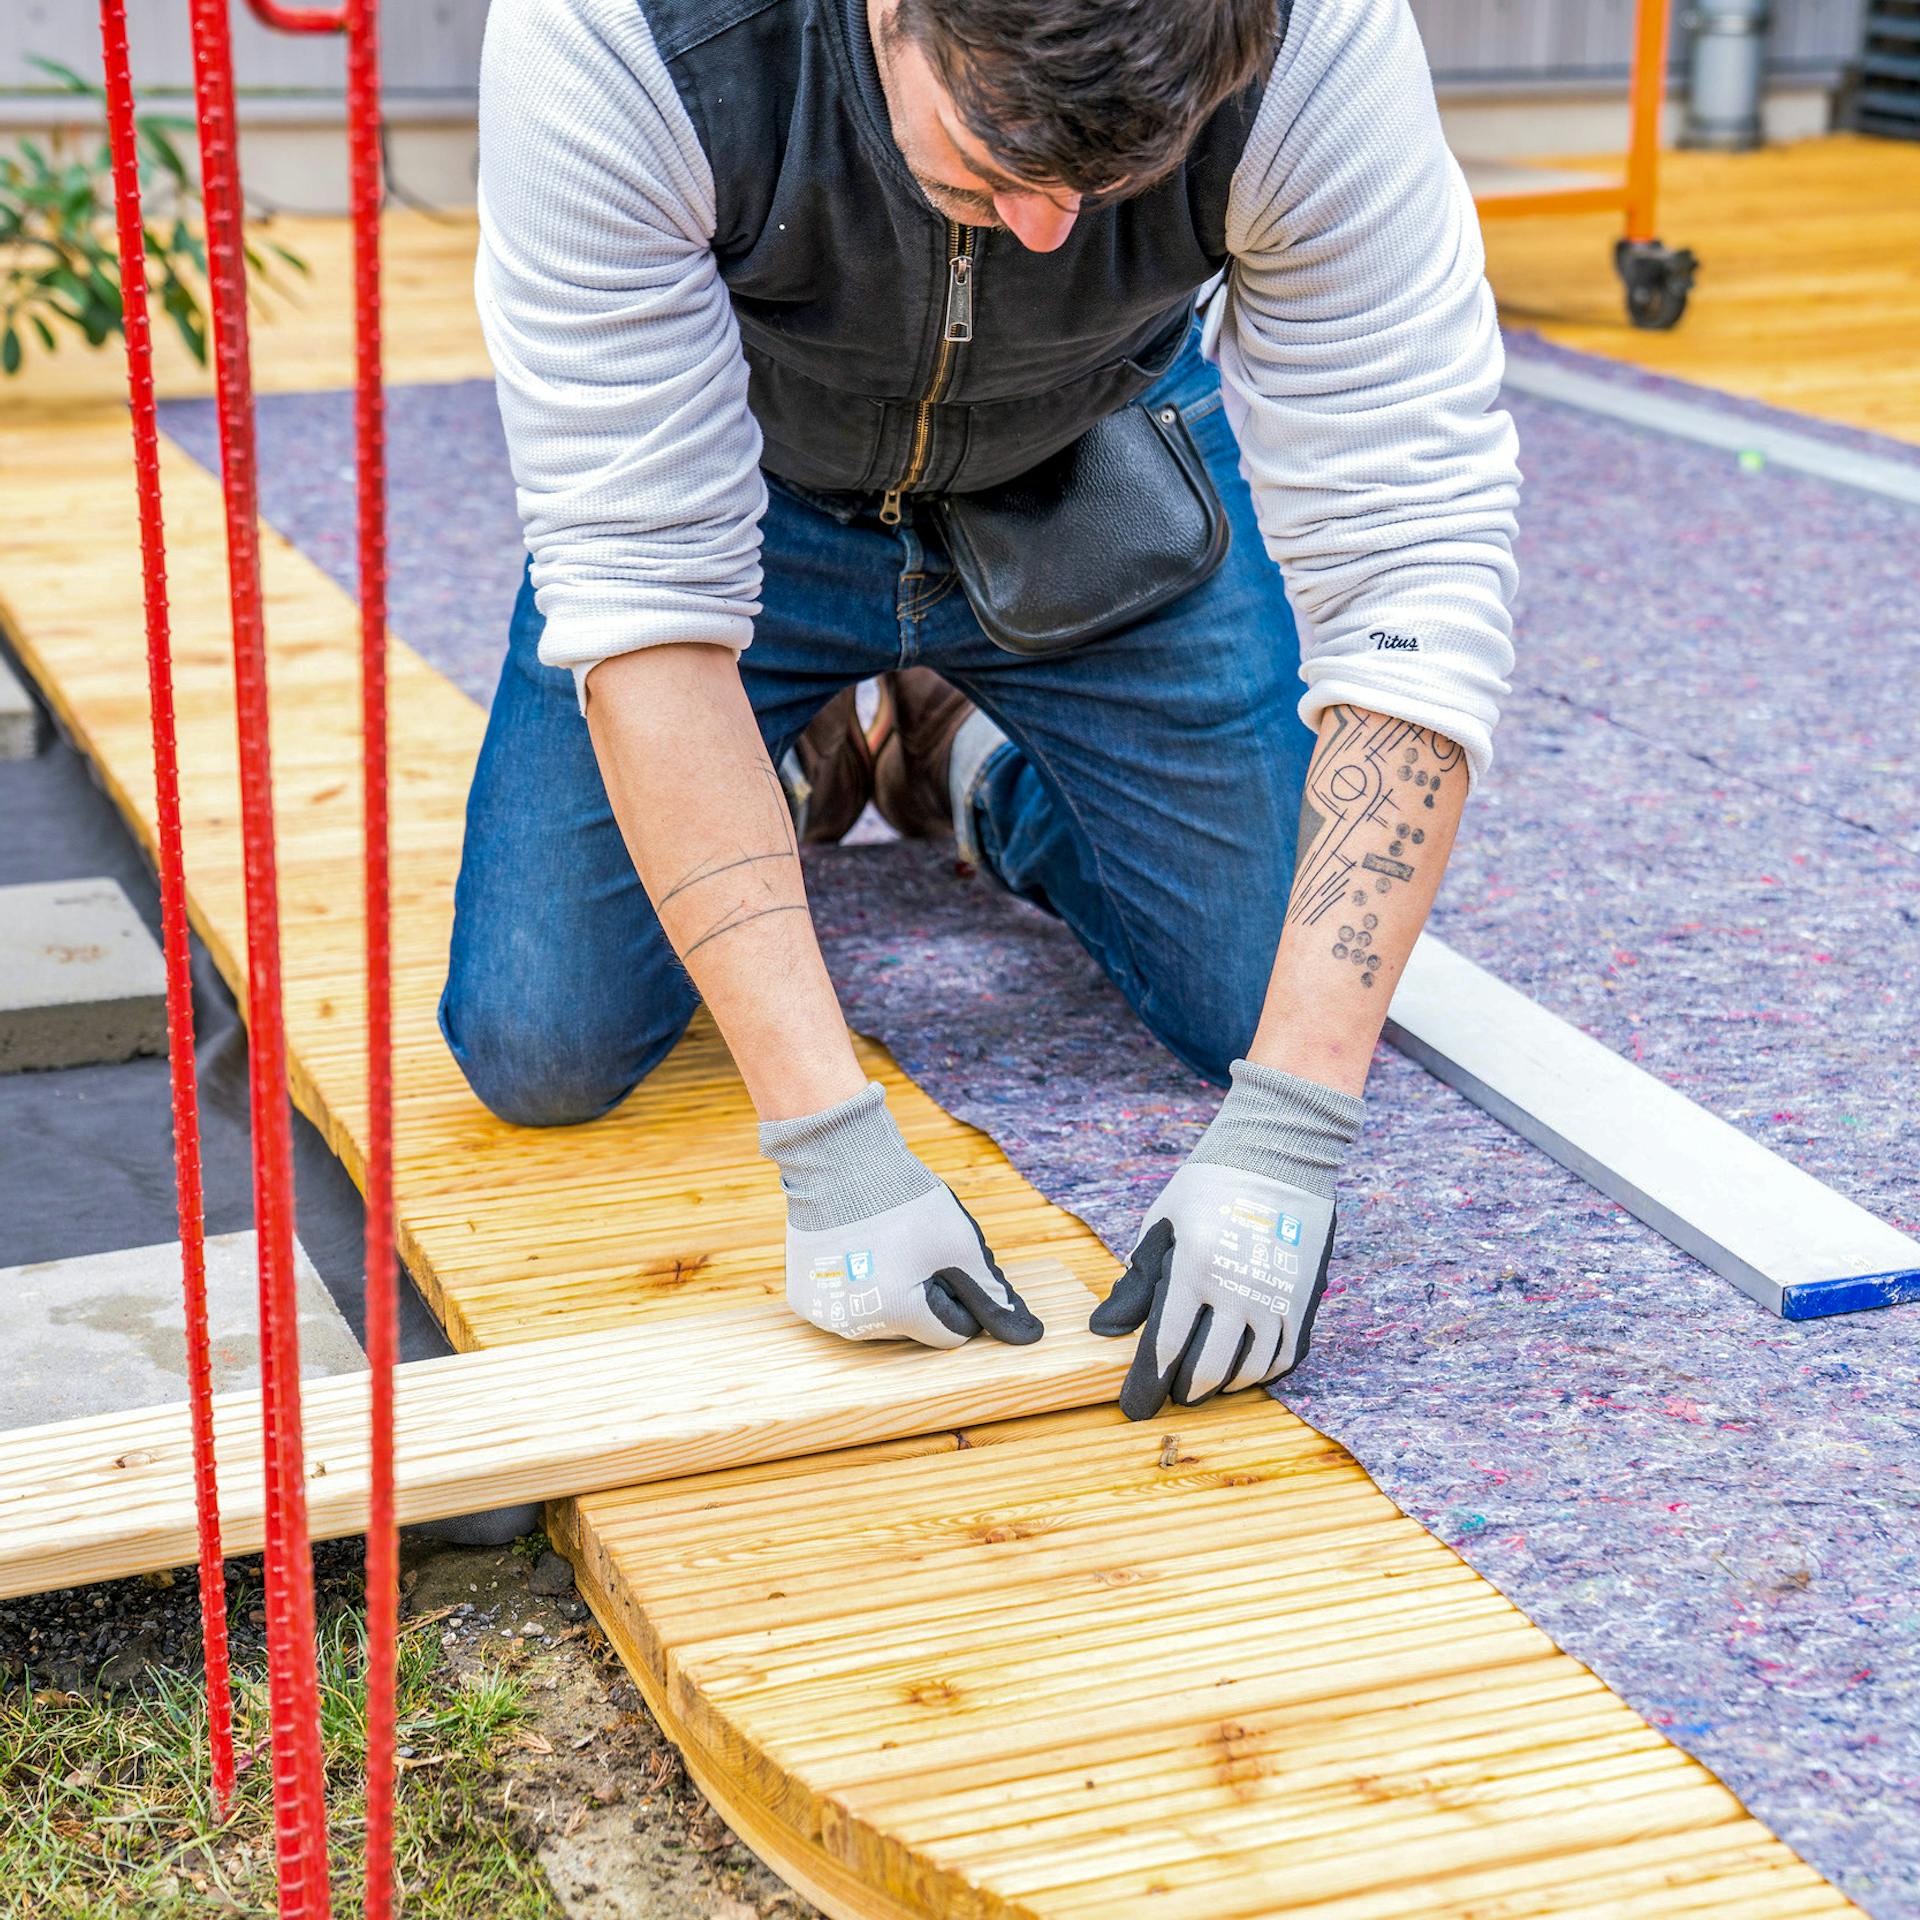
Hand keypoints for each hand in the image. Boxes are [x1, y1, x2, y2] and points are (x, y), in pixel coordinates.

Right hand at [786, 1180, 1041, 1347]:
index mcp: (898, 1313)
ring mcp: (825, 1314)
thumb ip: (993, 1296)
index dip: (961, 1297)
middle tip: (915, 1248)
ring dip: (892, 1292)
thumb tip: (1031, 1335)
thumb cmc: (906, 1201)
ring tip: (885, 1247)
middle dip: (925, 1295)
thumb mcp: (960, 1245)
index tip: (949, 1262)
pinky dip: (858, 1287)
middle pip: (914, 1327)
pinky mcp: (803, 1300)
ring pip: (880, 1319)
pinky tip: (858, 1252)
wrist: (840, 1159)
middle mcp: (856, 1325)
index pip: (952, 1333)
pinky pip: (846, 1306)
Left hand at [1090, 1059, 1359, 1419]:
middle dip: (1181, 1391)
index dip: (1146, 1384)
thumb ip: (1136, 1283)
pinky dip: (1258, 1374)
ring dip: (1219, 1387)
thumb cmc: (1207, 1189)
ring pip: (1246, 1371)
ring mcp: (1275, 1299)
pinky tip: (1239, 1370)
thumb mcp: (1159, 1226)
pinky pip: (1282, 1358)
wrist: (1278, 1157)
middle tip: (1169, 1394)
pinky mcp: (1302, 1301)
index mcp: (1194, 1267)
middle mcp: (1237, 1289)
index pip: (1163, 1346)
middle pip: (1205, 1369)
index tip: (1133, 1407)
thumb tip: (1105, 1330)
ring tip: (1200, 1383)